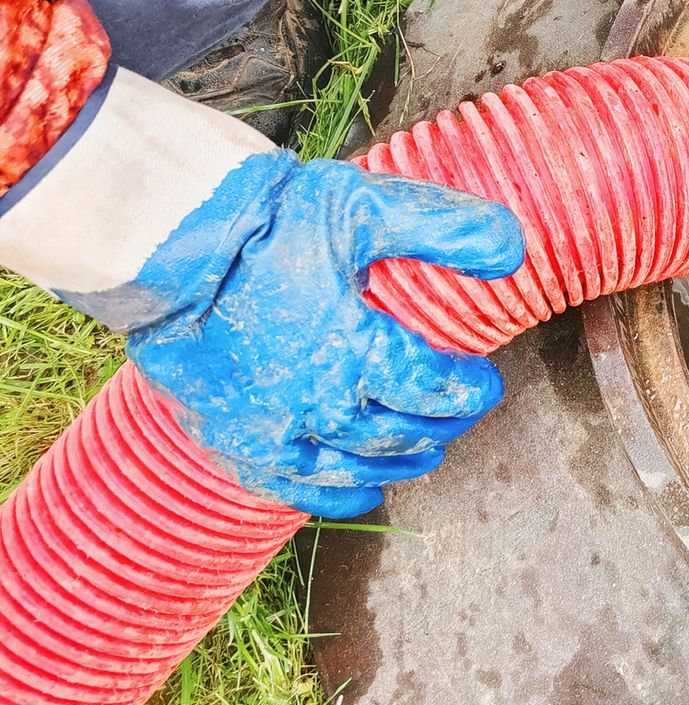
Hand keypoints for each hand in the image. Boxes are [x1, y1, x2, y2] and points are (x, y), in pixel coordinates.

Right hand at [109, 152, 523, 517]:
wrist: (159, 238)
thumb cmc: (265, 219)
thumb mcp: (366, 208)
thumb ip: (446, 229)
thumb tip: (514, 249)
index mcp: (355, 352)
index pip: (433, 390)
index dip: (468, 390)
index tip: (483, 380)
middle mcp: (316, 404)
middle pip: (399, 434)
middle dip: (439, 424)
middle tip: (458, 410)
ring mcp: (269, 429)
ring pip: (352, 469)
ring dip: (396, 463)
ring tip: (424, 452)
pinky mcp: (229, 438)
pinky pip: (290, 488)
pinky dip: (333, 496)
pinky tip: (360, 492)